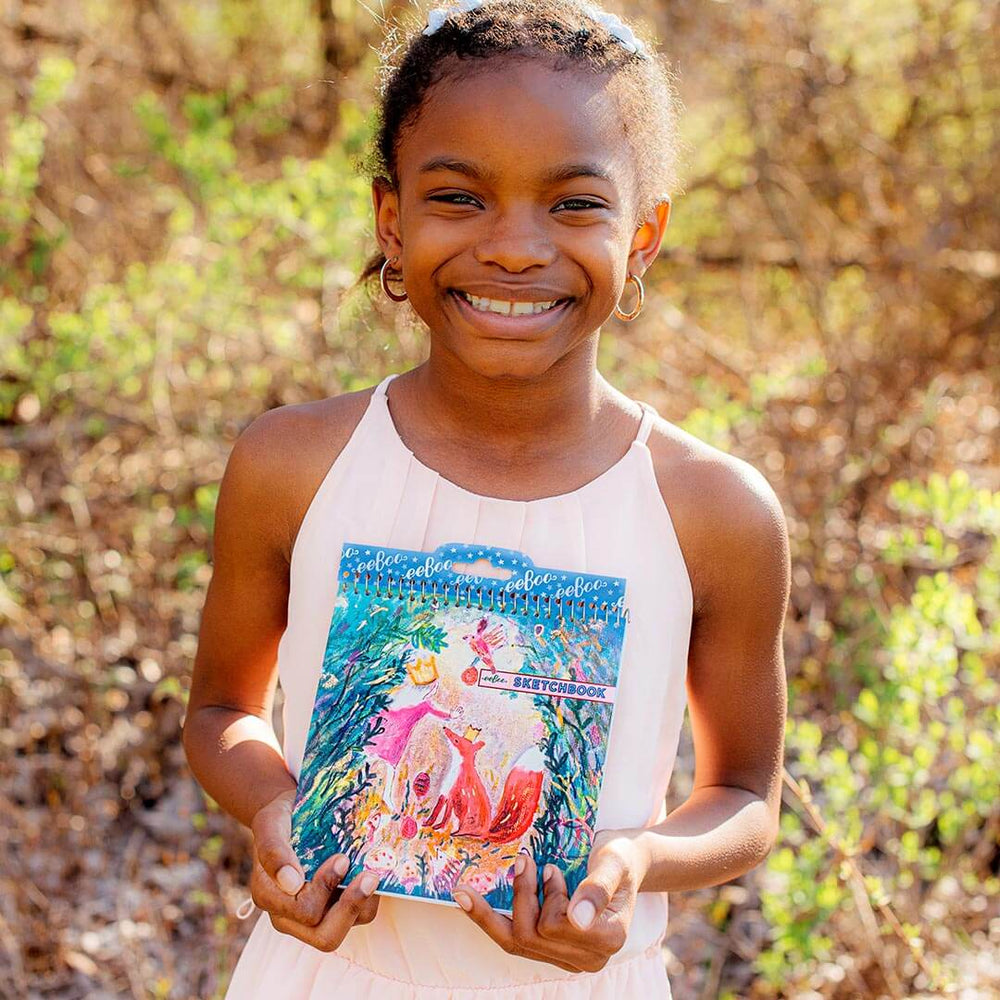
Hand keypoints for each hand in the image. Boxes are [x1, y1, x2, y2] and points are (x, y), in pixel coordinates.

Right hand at [249, 788, 379, 951]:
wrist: (292, 813)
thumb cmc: (281, 818)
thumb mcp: (270, 823)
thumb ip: (273, 851)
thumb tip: (291, 883)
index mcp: (269, 897)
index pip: (302, 911)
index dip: (325, 888)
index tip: (342, 859)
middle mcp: (288, 915)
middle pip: (325, 937)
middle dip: (350, 908)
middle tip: (369, 876)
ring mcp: (313, 917)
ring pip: (346, 930)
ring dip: (364, 903)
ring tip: (373, 873)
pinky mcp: (334, 911)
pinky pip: (358, 917)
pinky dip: (370, 899)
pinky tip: (374, 872)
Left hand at [451, 830, 648, 972]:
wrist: (624, 861)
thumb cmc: (621, 857)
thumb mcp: (615, 862)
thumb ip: (598, 888)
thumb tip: (577, 918)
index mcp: (608, 939)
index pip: (555, 926)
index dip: (547, 896)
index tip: (551, 868)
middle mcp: (588, 957)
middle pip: (531, 936)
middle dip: (522, 895)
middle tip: (525, 859)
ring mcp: (568, 958)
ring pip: (515, 943)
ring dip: (501, 905)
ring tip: (507, 872)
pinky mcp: (552, 951)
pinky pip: (513, 941)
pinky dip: (488, 918)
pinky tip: (465, 897)